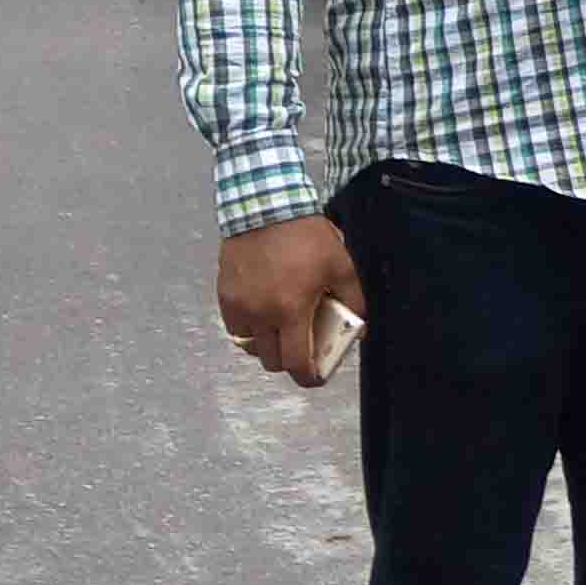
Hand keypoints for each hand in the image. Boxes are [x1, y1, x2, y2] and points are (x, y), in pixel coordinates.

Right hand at [218, 215, 365, 385]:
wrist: (265, 207)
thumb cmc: (304, 235)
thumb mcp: (341, 266)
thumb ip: (354, 301)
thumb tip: (360, 328)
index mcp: (291, 310)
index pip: (296, 362)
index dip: (308, 377)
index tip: (316, 376)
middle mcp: (261, 314)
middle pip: (272, 361)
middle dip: (290, 360)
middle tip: (303, 346)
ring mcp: (239, 306)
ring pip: (251, 347)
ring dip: (268, 345)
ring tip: (282, 328)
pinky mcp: (225, 296)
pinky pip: (236, 328)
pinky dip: (250, 330)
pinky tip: (264, 315)